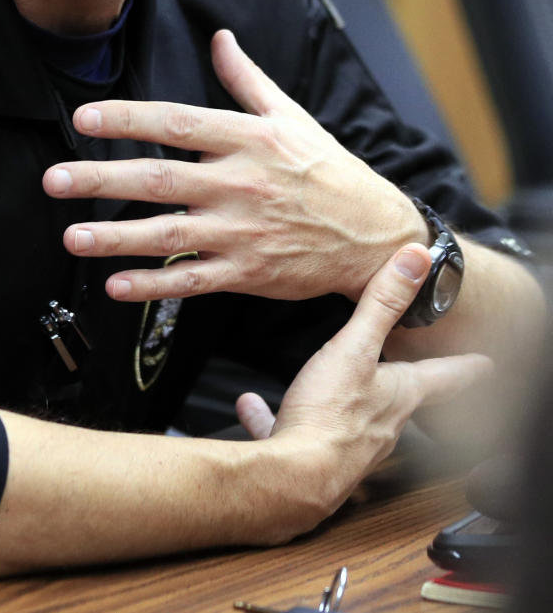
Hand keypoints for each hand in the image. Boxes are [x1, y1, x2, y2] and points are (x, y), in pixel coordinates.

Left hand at [45, 29, 424, 303]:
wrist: (374, 235)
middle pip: (160, 179)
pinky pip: (191, 281)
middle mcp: (241, 184)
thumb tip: (220, 37)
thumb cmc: (328, 171)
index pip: (177, 123)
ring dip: (116, 238)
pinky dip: (153, 285)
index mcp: (249, 139)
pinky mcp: (248, 274)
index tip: (85, 117)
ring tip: (73, 237)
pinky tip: (116, 285)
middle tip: (54, 180)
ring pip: (168, 235)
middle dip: (101, 180)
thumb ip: (247, 79)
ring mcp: (243, 233)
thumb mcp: (292, 116)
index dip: (128, 119)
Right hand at [237, 244, 492, 526]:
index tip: (484, 364)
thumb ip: (382, 302)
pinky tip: (253, 406)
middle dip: (407, 388)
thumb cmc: (329, 414)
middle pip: (403, 402)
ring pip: (353, 419)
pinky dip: (276, 416)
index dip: (464, 367)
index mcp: (399, 395)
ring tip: (327, 385)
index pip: (443, 377)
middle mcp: (382, 425)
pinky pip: (296, 430)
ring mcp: (349, 446)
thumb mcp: (355, 347)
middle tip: (413, 377)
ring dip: (341, 400)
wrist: (292, 478)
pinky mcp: (312, 458)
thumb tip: (416, 259)